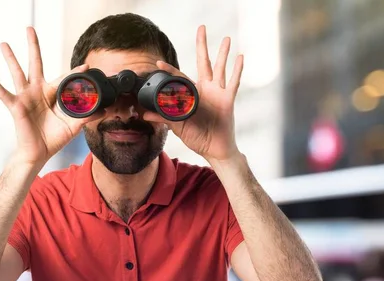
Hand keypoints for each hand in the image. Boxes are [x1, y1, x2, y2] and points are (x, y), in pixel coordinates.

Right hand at [0, 27, 104, 165]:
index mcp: (51, 94)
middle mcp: (37, 92)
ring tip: (4, 43)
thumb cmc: (53, 139)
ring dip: (10, 58)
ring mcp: (25, 98)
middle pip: (35, 64)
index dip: (74, 72)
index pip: (63, 78)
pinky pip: (4, 94)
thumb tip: (104, 109)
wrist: (39, 153)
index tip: (86, 65)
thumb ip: (87, 116)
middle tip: (29, 28)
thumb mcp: (74, 126)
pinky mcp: (16, 107)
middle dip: (33, 47)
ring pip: (17, 73)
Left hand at [144, 26, 243, 163]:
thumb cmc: (197, 137)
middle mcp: (204, 90)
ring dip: (223, 53)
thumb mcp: (177, 127)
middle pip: (203, 63)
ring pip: (220, 68)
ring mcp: (217, 93)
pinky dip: (237, 70)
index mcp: (191, 95)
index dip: (169, 70)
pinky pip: (233, 82)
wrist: (214, 149)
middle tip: (202, 28)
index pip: (179, 78)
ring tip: (226, 38)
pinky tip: (240, 57)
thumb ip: (163, 118)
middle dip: (202, 46)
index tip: (158, 63)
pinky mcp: (228, 100)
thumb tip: (144, 114)